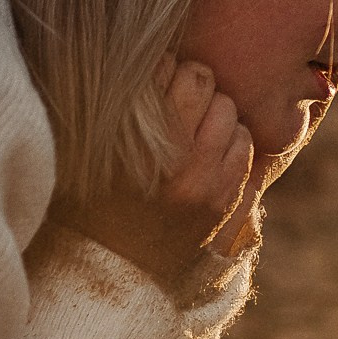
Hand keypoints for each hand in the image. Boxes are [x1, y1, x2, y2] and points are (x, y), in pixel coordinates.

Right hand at [54, 62, 259, 288]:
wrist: (115, 276)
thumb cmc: (91, 208)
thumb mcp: (90, 156)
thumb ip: (115, 111)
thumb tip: (132, 62)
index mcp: (135, 144)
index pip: (166, 70)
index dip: (161, 65)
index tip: (156, 76)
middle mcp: (174, 162)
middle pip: (204, 82)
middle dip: (193, 81)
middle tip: (180, 96)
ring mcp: (206, 185)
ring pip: (230, 112)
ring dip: (217, 111)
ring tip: (197, 125)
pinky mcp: (225, 202)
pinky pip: (246, 147)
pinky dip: (234, 140)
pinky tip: (213, 150)